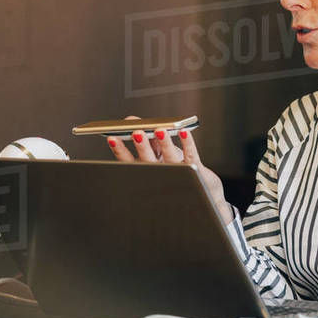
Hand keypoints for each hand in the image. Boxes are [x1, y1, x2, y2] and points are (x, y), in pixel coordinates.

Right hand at [105, 116, 232, 223]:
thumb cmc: (180, 173)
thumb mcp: (159, 157)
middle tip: (136, 133)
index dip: (120, 150)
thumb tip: (132, 120)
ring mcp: (178, 171)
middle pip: (148, 159)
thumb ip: (147, 142)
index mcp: (148, 169)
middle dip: (141, 146)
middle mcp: (160, 172)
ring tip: (159, 130)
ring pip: (169, 157)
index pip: (129, 160)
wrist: (205, 196)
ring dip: (163, 143)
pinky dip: (187, 142)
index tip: (112, 137)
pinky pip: (190, 154)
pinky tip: (183, 132)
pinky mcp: (195, 169)